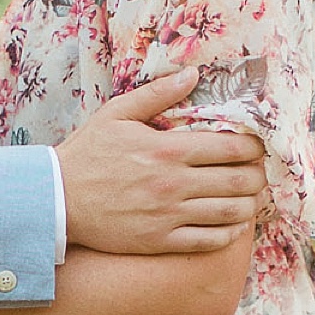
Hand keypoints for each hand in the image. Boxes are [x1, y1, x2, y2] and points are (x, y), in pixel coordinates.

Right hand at [56, 69, 266, 253]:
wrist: (56, 200)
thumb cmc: (86, 154)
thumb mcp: (116, 114)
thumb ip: (157, 94)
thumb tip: (192, 74)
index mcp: (167, 150)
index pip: (231, 148)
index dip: (254, 147)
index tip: (256, 147)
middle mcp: (173, 184)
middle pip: (238, 181)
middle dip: (257, 176)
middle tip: (258, 172)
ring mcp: (168, 215)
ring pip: (230, 212)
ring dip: (249, 204)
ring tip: (250, 197)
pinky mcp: (160, 241)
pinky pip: (208, 241)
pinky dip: (229, 233)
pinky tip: (233, 224)